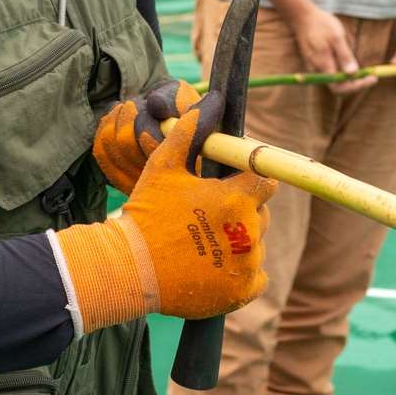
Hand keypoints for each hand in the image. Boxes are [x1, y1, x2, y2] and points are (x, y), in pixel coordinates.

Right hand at [54, 91, 277, 329]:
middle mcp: (249, 232)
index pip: (266, 182)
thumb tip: (211, 102)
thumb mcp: (163, 166)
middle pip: (261, 214)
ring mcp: (247, 264)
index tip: (233, 186)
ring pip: (257, 244)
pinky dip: (242, 271)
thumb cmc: (146, 213)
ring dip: (239, 241)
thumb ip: (190, 132)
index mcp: (236, 199)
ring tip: (205, 242)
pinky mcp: (242, 291)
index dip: (250, 181)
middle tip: (208, 217)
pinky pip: (256, 275)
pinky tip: (214, 265)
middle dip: (242, 211)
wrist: (129, 268)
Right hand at [286, 1, 374, 93]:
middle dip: (357, 84)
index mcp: (323, 65)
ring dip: (352, 78)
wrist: (302, 17)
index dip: (357, 86)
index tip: (373, 78)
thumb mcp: (336, 37)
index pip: (340, 88)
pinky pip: (334, 73)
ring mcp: (318, 67)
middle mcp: (319, 71)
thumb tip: (353, 73)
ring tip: (365, 69)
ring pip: (337, 81)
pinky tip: (351, 61)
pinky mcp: (319, 62)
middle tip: (372, 75)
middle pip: (339, 87)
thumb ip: (344, 55)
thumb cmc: (320, 24)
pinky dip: (345, 71)